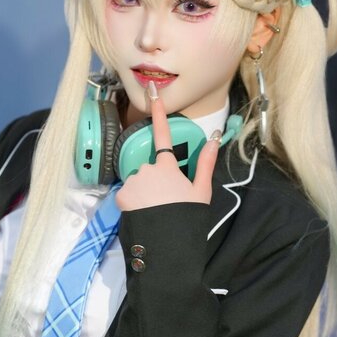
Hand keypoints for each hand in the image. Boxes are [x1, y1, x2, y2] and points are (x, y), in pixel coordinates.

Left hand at [115, 87, 220, 211]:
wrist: (168, 243)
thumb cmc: (187, 218)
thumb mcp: (201, 192)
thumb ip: (205, 163)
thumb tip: (214, 139)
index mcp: (168, 167)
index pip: (163, 134)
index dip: (159, 113)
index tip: (152, 92)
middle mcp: (147, 169)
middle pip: (150, 168)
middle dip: (155, 180)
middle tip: (166, 201)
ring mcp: (133, 182)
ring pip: (138, 182)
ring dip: (144, 192)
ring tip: (155, 210)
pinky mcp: (122, 196)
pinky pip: (128, 194)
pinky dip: (134, 203)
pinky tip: (144, 214)